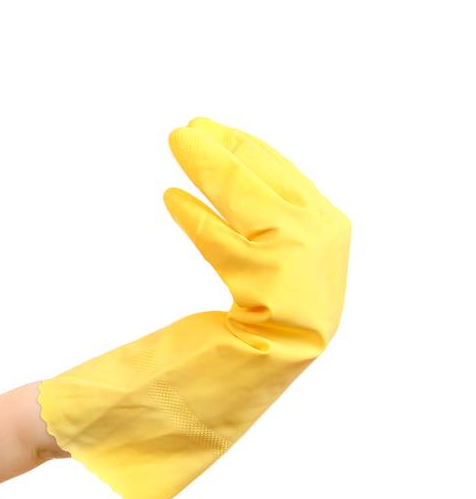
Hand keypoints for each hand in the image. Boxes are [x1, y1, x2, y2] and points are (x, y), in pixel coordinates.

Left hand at [162, 117, 351, 349]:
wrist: (278, 369)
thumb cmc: (273, 318)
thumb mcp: (279, 257)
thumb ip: (266, 220)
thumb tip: (230, 171)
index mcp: (328, 226)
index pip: (282, 174)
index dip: (244, 147)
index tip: (208, 129)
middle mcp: (321, 236)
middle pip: (266, 178)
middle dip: (225, 147)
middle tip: (185, 129)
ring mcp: (299, 260)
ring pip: (247, 200)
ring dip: (208, 166)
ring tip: (176, 142)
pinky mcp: (270, 287)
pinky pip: (224, 243)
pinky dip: (196, 216)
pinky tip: (170, 197)